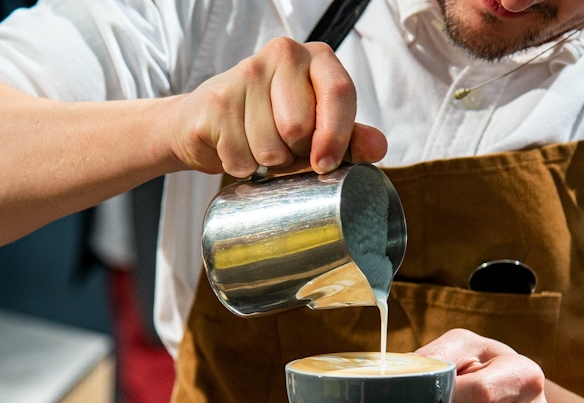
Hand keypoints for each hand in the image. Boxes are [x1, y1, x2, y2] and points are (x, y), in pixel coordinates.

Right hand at [167, 37, 386, 177]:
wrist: (205, 122)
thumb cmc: (270, 124)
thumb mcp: (317, 129)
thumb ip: (350, 137)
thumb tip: (378, 147)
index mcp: (316, 57)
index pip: (339, 92)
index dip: (336, 136)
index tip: (325, 164)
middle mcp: (282, 53)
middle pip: (300, 126)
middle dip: (294, 153)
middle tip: (283, 147)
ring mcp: (246, 72)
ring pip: (269, 148)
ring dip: (265, 164)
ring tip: (257, 146)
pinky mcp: (216, 100)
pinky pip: (240, 157)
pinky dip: (239, 166)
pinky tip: (235, 148)